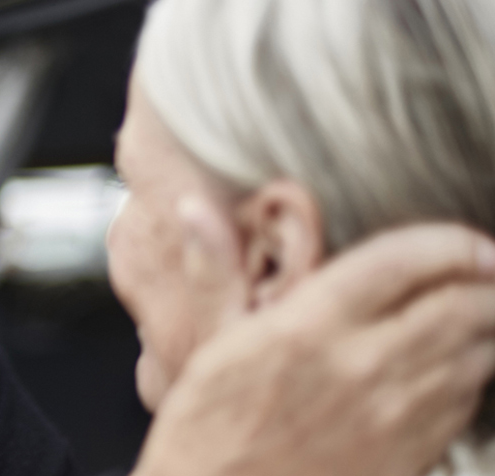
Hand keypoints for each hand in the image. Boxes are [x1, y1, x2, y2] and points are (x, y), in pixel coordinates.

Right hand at [134, 223, 494, 475]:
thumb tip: (196, 210)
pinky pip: (467, 403)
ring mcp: (394, 416)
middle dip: (485, 281)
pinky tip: (457, 368)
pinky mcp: (410, 455)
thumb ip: (215, 270)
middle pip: (464, 305)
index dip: (453, 243)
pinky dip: (474, 376)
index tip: (467, 243)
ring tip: (479, 311)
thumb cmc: (205, 435)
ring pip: (478, 353)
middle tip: (485, 271)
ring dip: (486, 326)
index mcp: (308, 328)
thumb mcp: (201, 344)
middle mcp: (362, 367)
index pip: (407, 261)